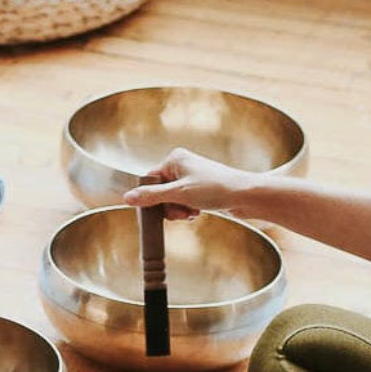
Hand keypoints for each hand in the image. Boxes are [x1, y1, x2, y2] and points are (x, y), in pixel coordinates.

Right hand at [122, 148, 257, 220]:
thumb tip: (127, 198)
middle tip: (181, 211)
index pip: (149, 181)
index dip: (153, 198)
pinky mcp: (198, 189)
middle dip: (168, 207)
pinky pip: (182, 202)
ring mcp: (190, 177)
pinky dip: (187, 211)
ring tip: (191, 212)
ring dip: (178, 211)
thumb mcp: (178, 194)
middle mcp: (181, 165)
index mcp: (174, 159)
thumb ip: (151, 197)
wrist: (243, 195)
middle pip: (159, 192)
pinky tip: (197, 212)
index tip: (161, 209)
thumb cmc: (215, 188)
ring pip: (170, 200)